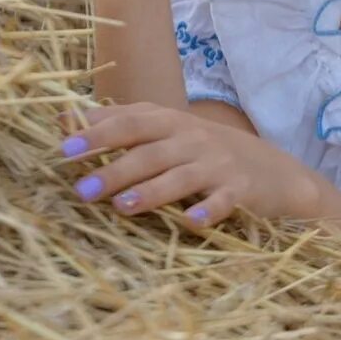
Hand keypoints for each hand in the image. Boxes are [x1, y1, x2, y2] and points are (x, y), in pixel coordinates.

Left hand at [58, 103, 313, 227]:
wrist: (275, 172)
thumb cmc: (208, 150)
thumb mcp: (170, 129)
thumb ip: (124, 122)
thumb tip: (67, 117)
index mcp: (172, 123)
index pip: (131, 122)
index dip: (99, 133)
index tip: (64, 147)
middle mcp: (193, 140)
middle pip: (150, 152)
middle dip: (116, 169)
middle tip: (83, 189)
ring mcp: (217, 164)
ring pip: (180, 177)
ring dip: (151, 191)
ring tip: (122, 206)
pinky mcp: (239, 190)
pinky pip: (222, 201)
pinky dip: (207, 211)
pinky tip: (190, 222)